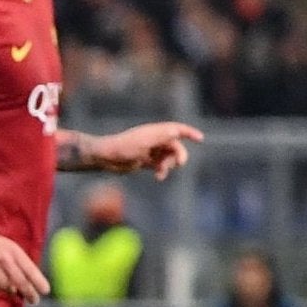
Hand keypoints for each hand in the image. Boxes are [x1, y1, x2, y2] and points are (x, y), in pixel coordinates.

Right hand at [0, 221, 50, 303]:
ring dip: (12, 291)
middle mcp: (4, 261)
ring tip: (15, 292)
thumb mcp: (11, 248)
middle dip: (29, 293)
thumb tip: (30, 281)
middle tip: (35, 301)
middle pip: (20, 281)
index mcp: (15, 252)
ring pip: (6, 287)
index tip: (46, 291)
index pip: (30, 270)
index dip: (39, 282)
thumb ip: (20, 263)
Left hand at [90, 121, 204, 180]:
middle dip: (179, 155)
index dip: (189, 133)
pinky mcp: (145, 161)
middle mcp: (154, 140)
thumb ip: (161, 136)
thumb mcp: (144, 142)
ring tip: (161, 173)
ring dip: (169, 165)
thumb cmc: (123, 147)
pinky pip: (161, 165)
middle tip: (179, 165)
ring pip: (169, 157)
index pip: (177, 129)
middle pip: (175, 146)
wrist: (105, 158)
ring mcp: (150, 151)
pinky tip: (159, 176)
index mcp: (155, 132)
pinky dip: (162, 171)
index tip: (200, 139)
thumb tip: (176, 131)